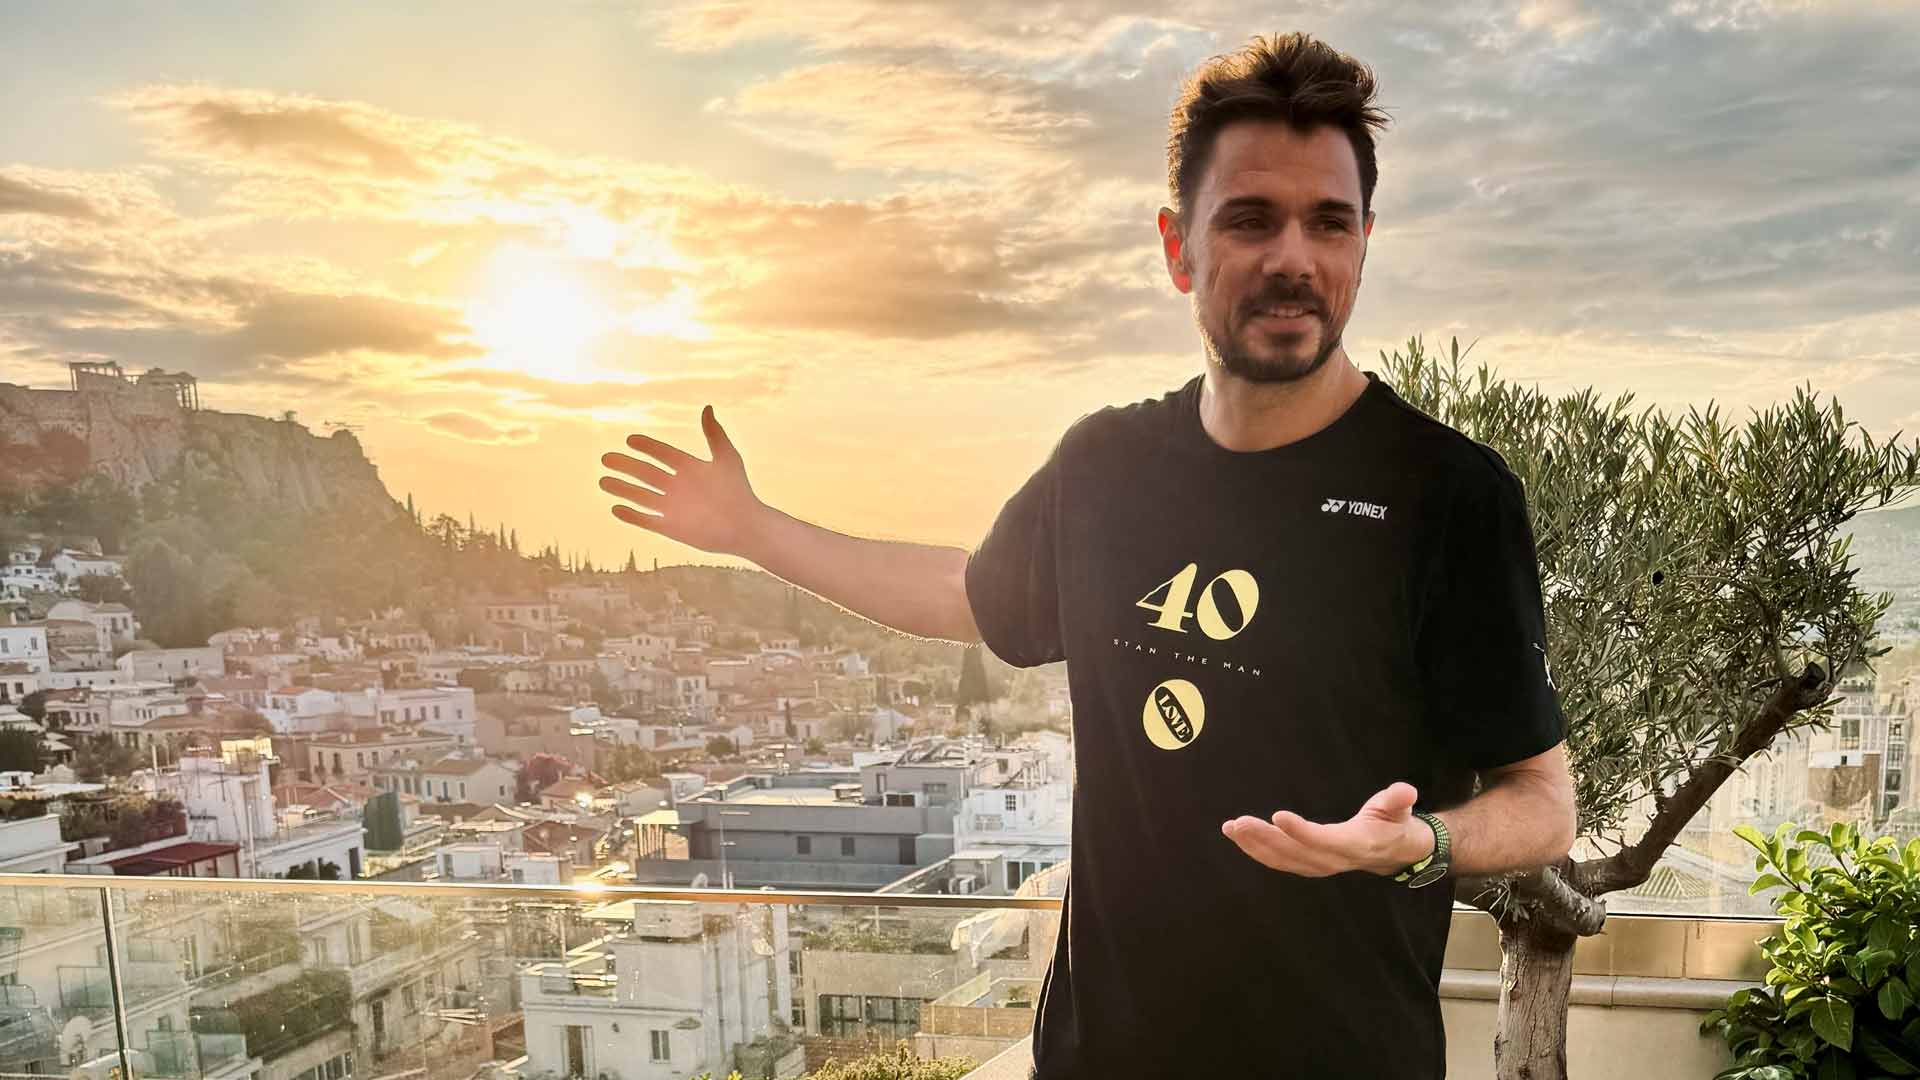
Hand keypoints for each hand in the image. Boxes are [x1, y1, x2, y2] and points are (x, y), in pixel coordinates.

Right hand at [600, 405, 764, 556]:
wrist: (746, 526)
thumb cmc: (740, 491)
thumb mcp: (727, 458)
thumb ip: (715, 434)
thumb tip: (707, 407)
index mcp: (689, 468)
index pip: (662, 453)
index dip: (646, 446)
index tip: (630, 440)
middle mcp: (677, 486)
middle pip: (645, 474)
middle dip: (625, 466)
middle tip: (606, 458)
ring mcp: (673, 507)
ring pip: (641, 496)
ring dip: (622, 489)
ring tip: (603, 481)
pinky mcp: (671, 528)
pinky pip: (647, 520)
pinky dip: (632, 516)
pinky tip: (616, 508)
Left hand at [1221, 781, 1432, 877]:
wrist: (1394, 851)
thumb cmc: (1393, 823)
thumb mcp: (1400, 809)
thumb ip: (1398, 800)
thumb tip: (1407, 790)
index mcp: (1354, 844)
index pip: (1324, 840)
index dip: (1301, 832)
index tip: (1277, 816)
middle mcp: (1333, 859)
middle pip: (1295, 853)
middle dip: (1265, 839)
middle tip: (1239, 822)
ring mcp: (1319, 865)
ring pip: (1283, 860)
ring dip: (1255, 846)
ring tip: (1232, 828)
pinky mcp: (1308, 864)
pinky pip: (1280, 861)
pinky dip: (1258, 851)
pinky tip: (1239, 836)